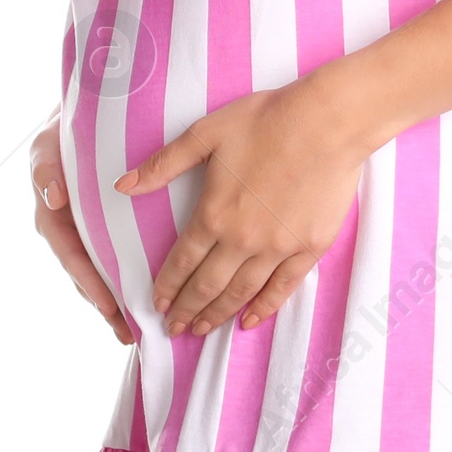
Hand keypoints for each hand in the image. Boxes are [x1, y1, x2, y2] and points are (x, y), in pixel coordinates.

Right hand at [30, 109, 134, 345]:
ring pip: (103, 273)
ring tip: (140, 329)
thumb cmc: (61, 134)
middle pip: (88, 277)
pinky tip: (149, 296)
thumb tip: (54, 198)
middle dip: (107, 306)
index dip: (91, 284)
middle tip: (131, 333)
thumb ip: (44, 170)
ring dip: (119, 301)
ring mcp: (87, 233)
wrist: (84, 119)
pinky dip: (129, 279)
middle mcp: (69, 231)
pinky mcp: (106, 229)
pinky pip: (117, 257)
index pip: (73, 258)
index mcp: (53, 219)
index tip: (111, 307)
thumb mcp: (45, 147)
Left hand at [115, 77, 373, 337]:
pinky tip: (249, 321)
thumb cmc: (267, 120)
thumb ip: (165, 163)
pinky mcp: (309, 247)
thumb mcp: (206, 133)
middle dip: (186, 310)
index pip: (182, 261)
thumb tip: (122, 185)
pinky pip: (282, 288)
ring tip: (201, 331)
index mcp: (214, 213)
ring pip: (241, 293)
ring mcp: (278, 248)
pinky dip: (264, 308)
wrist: (328, 121)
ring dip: (217, 314)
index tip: (157, 305)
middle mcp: (242, 239)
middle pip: (207, 285)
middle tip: (174, 329)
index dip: (167, 286)